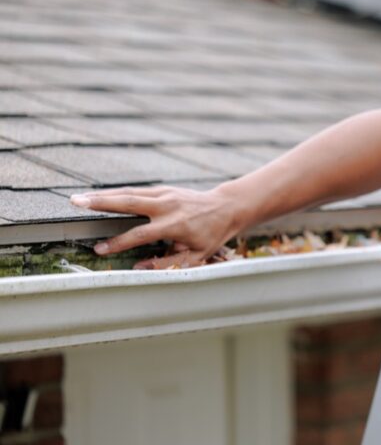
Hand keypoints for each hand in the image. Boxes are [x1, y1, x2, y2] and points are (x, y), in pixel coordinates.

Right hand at [70, 185, 242, 268]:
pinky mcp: (164, 189)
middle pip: (130, 202)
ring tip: (79, 198)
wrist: (226, 207)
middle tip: (76, 203)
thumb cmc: (211, 234)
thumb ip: (168, 263)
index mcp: (176, 224)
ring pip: (130, 192)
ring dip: (104, 195)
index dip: (119, 243)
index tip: (100, 249)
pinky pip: (137, 190)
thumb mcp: (196, 256)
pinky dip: (117, 192)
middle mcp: (168, 206)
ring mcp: (166, 194)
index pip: (141, 234)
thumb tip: (139, 268)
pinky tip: (100, 196)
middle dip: (101, 203)